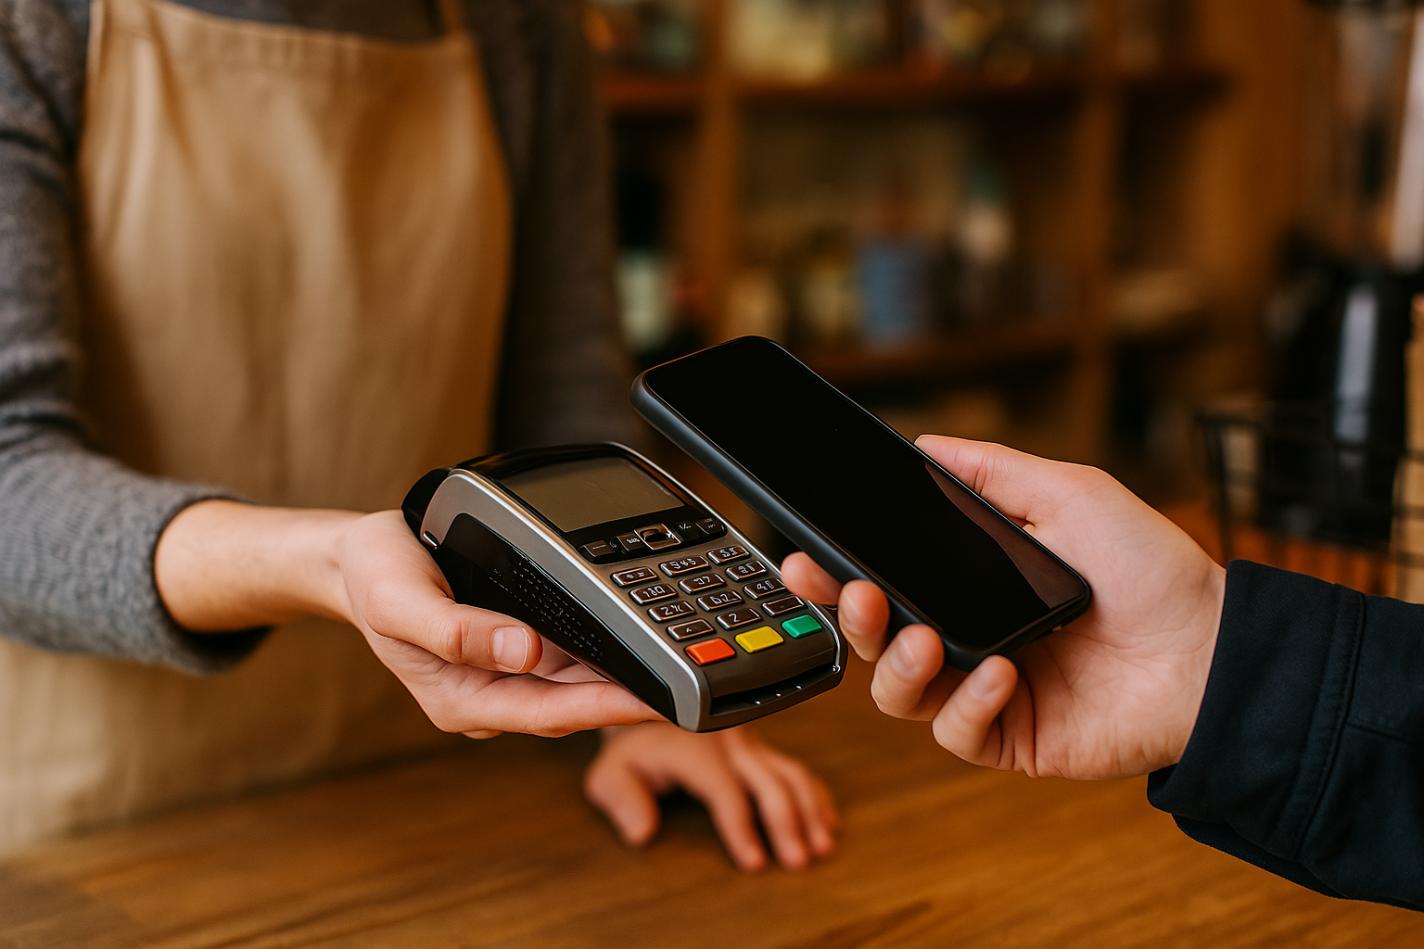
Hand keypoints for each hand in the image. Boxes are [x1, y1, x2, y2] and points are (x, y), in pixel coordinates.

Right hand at [337, 511, 659, 737]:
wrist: (356, 560)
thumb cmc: (375, 578)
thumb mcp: (400, 600)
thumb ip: (457, 631)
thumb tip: (523, 650)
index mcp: (462, 700)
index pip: (549, 711)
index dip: (607, 708)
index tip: (656, 702)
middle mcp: (487, 695)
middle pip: (572, 703)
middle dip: (629, 698)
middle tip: (689, 687)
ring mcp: (500, 675)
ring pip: (572, 682)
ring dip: (619, 674)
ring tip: (676, 666)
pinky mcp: (510, 651)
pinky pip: (562, 657)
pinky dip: (596, 649)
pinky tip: (631, 638)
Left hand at [583, 723, 838, 870]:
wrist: (643, 708)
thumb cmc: (628, 749)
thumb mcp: (609, 772)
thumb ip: (621, 799)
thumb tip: (641, 831)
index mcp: (693, 744)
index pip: (725, 789)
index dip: (741, 827)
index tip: (753, 862)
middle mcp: (727, 739)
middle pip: (769, 781)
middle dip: (788, 822)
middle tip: (798, 861)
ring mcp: (749, 740)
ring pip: (790, 772)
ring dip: (810, 809)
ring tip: (822, 846)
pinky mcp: (760, 746)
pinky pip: (795, 768)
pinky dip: (816, 795)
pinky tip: (827, 821)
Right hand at [781, 435, 1225, 779]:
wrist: (1214, 647)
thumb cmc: (1149, 569)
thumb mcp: (1069, 494)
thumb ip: (993, 471)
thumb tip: (925, 445)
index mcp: (970, 585)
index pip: (886, 581)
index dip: (840, 574)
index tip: (807, 555)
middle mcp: (968, 637)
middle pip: (876, 640)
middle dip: (850, 617)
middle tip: (852, 591)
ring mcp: (986, 692)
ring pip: (899, 693)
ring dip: (898, 664)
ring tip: (925, 638)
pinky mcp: (1011, 738)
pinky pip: (956, 732)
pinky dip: (967, 703)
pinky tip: (1001, 674)